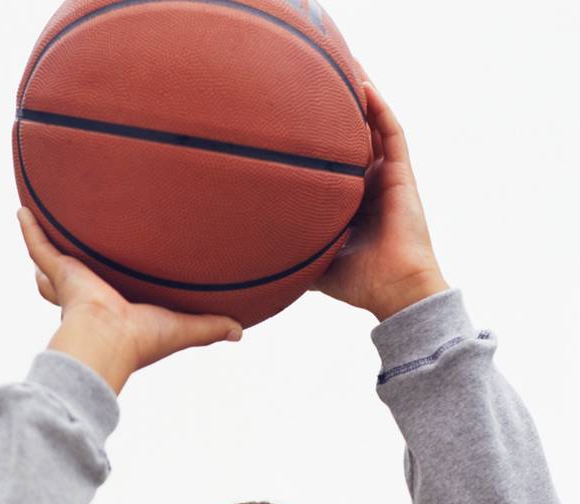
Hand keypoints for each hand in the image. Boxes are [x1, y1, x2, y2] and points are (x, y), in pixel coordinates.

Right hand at [17, 207, 243, 395]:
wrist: (110, 338)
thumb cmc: (142, 340)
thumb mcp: (182, 329)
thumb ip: (208, 327)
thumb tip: (240, 331)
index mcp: (112, 309)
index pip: (107, 298)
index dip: (107, 291)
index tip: (109, 287)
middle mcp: (88, 296)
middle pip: (73, 283)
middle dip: (66, 272)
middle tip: (67, 259)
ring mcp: (71, 283)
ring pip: (52, 263)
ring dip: (45, 249)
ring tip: (38, 224)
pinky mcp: (61, 272)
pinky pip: (40, 246)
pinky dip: (29, 230)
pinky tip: (22, 210)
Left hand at [309, 63, 449, 320]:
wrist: (393, 290)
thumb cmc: (357, 282)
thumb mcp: (314, 261)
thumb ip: (290, 250)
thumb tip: (249, 254)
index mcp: (349, 202)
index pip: (331, 162)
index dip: (315, 140)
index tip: (287, 120)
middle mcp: (368, 183)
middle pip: (351, 135)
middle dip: (333, 109)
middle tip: (307, 83)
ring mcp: (387, 176)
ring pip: (373, 125)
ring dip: (359, 97)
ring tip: (340, 66)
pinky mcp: (402, 174)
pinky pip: (393, 132)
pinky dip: (379, 108)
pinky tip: (363, 85)